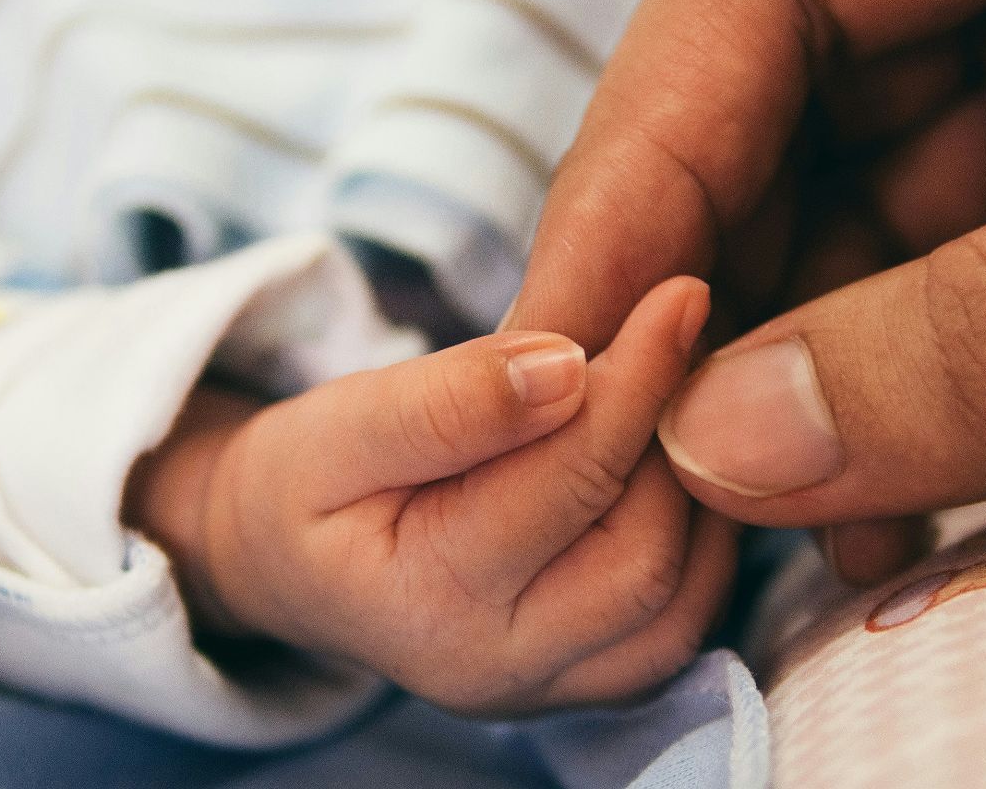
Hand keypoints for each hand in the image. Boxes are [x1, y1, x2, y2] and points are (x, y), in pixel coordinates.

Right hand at [126, 279, 737, 714]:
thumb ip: (446, 401)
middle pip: (643, 555)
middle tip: (688, 339)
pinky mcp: (585, 685)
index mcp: (426, 602)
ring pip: (681, 599)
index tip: (678, 293)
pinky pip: (681, 624)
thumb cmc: (306, 483)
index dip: (636, 379)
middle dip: (675, 439)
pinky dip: (701, 541)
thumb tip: (569, 368)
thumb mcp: (339, 423)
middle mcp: (497, 669)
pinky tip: (675, 462)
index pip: (568, 481)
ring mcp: (548, 691)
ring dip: (700, 491)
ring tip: (681, 395)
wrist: (284, 562)